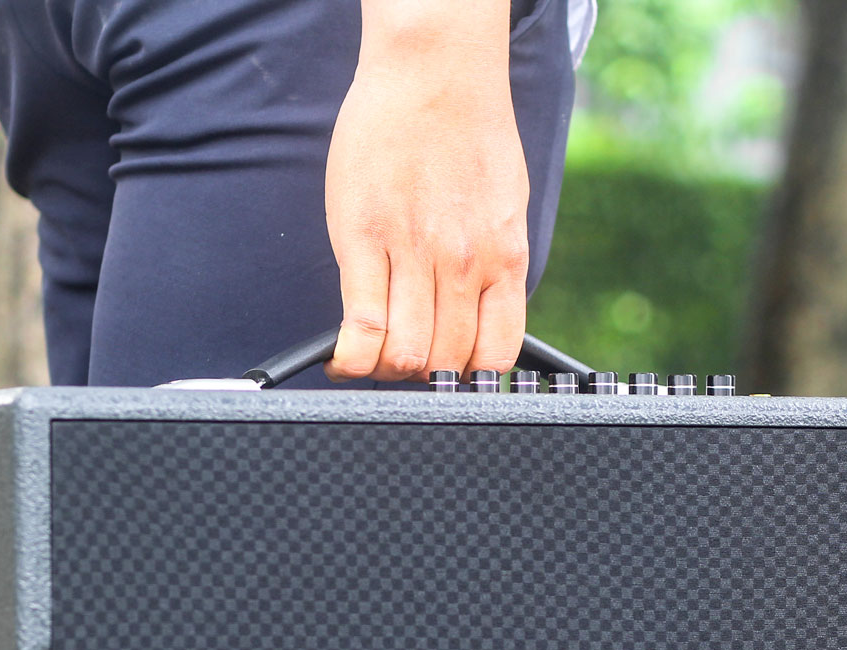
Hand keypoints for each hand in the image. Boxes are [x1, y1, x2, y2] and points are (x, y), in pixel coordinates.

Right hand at [324, 1, 529, 380]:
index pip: (494, 355)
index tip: (447, 377)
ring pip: (403, 354)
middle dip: (420, 377)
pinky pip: (360, 325)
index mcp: (504, 258)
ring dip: (383, 370)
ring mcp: (414, 253)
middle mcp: (464, 263)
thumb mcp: (505, 206)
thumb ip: (494, 261)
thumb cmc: (468, 132)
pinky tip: (341, 359)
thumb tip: (483, 313)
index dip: (468, 381)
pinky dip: (349, 358)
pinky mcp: (364, 238)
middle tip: (397, 364)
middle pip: (443, 361)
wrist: (434, 71)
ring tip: (368, 357)